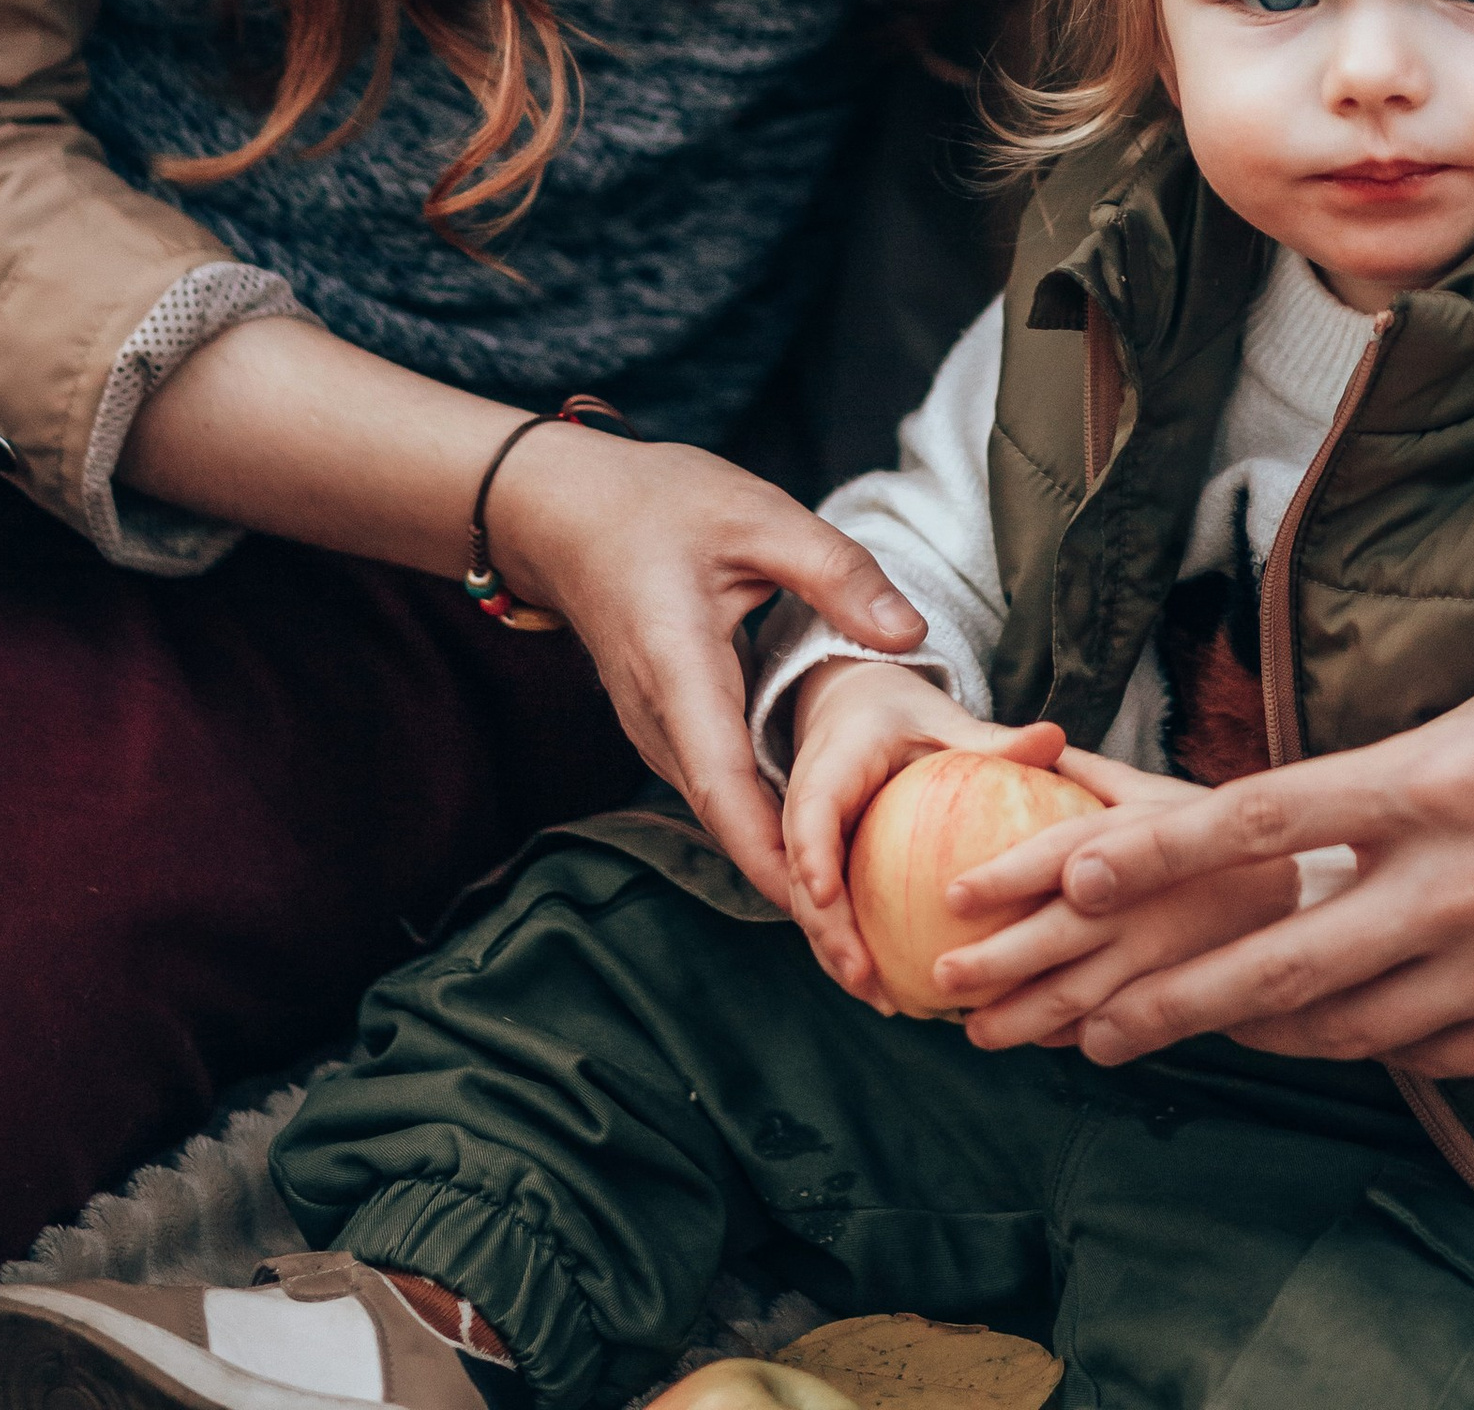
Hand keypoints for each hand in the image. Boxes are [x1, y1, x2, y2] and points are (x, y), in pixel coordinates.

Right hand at [490, 433, 928, 906]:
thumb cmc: (656, 504)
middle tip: (871, 969)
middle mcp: (661, 723)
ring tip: (863, 931)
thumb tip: (913, 633)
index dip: (777, 860)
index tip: (829, 918)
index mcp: (681, 672)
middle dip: (798, 896)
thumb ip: (836, 573)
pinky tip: (825, 852)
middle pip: (731, 828)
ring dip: (787, 872)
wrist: (561, 510)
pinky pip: (721, 794)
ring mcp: (658, 733)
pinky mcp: (668, 730)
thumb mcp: (757, 516)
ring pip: (726, 819)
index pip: (726, 790)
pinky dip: (769, 833)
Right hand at [781, 661, 1075, 1002]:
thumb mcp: (942, 721)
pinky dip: (852, 952)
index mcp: (832, 763)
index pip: (811, 809)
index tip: (826, 894)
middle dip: (826, 930)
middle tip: (865, 976)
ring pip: (809, 907)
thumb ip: (990, 739)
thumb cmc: (903, 717)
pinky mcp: (819, 868)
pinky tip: (893, 992)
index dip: (812, 852)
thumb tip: (1056, 738)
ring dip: (838, 956)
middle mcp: (807, 807)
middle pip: (801, 875)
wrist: (854, 710)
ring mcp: (807, 843)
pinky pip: (828, 914)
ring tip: (883, 1000)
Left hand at [931, 753, 1302, 1051]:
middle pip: (1060, 938)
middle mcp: (1147, 900)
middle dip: (996, 963)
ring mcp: (1166, 958)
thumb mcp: (1163, 793)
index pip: (1062, 853)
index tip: (951, 894)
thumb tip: (1034, 744)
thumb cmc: (1220, 836)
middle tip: (941, 977)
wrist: (1308, 895)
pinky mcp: (1184, 1001)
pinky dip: (1077, 1040)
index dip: (1006, 874)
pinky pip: (1121, 1028)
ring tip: (975, 1031)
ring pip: (1083, 999)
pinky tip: (1043, 1043)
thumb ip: (1096, 776)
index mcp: (1138, 838)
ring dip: (1023, 1019)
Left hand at [979, 616, 1473, 1071]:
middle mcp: (1459, 878)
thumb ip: (1401, 773)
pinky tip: (1314, 1038)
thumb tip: (1312, 816)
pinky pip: (1428, 1052)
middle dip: (1153, 998)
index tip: (1060, 882)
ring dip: (1243, 1033)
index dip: (1151, 860)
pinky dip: (1363, 1043)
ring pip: (1339, 1024)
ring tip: (1150, 1034)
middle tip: (1065, 1023)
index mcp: (1437, 777)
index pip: (1260, 821)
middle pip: (1272, 960)